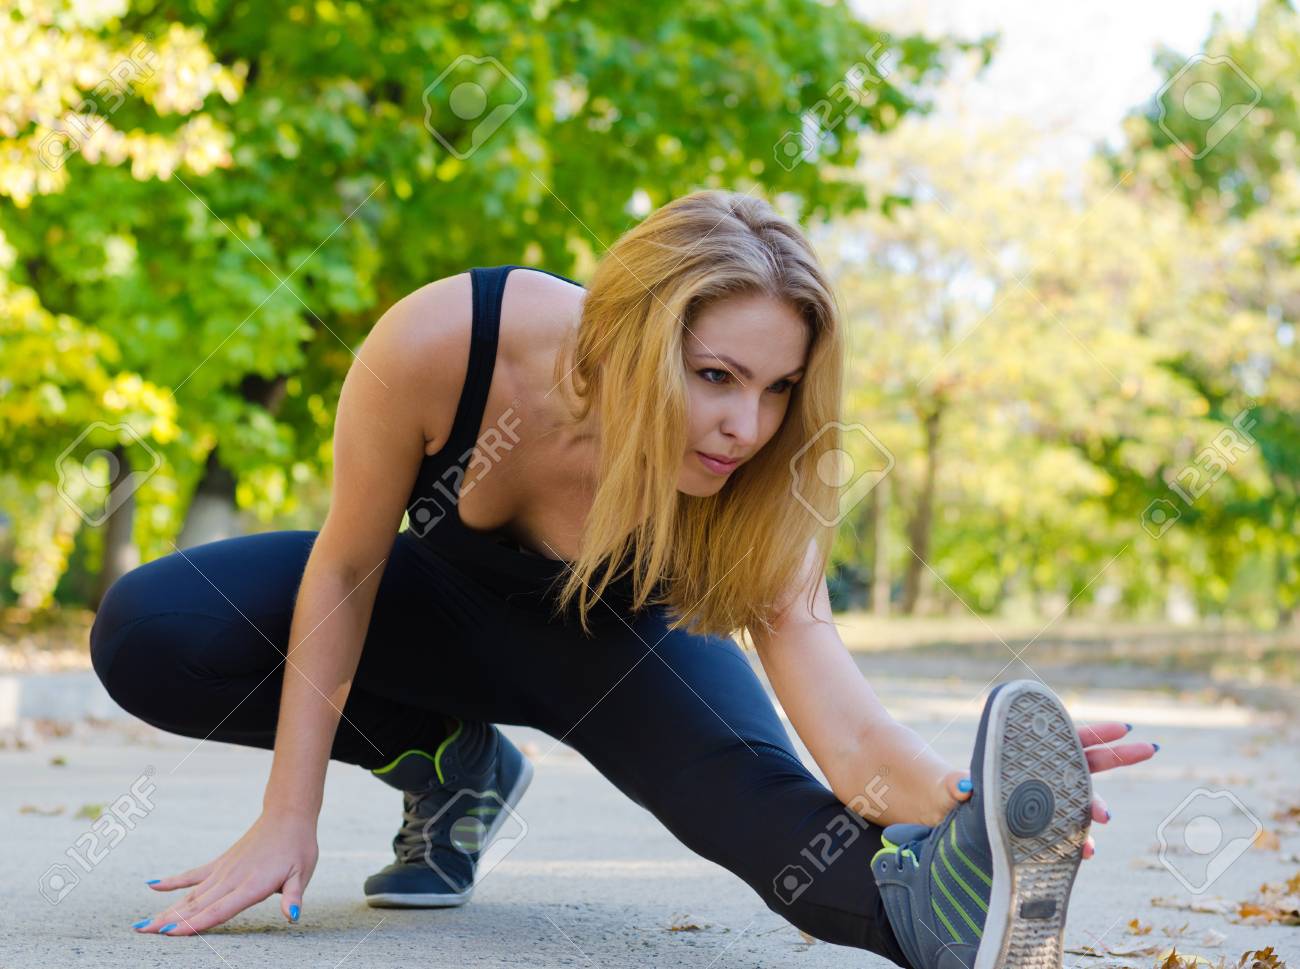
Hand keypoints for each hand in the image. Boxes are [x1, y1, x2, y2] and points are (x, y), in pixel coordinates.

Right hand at [132, 808, 318, 935]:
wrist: (288, 815)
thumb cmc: (298, 847)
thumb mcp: (302, 873)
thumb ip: (293, 897)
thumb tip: (293, 916)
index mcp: (251, 885)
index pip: (218, 910)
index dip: (193, 924)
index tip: (169, 934)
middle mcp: (232, 879)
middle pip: (196, 906)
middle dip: (168, 921)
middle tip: (142, 932)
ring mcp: (223, 870)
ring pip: (190, 894)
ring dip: (166, 909)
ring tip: (142, 923)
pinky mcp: (220, 862)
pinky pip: (193, 875)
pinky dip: (173, 882)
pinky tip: (152, 886)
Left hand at [942, 721, 1156, 860]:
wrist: (941, 815)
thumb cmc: (945, 792)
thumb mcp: (944, 787)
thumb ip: (952, 787)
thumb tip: (961, 788)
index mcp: (1021, 754)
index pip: (1064, 737)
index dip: (1096, 732)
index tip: (1125, 727)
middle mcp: (1037, 774)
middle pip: (1086, 761)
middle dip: (1118, 756)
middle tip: (1150, 750)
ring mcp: (1042, 799)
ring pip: (1080, 799)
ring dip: (1094, 810)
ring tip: (1102, 822)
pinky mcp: (1039, 825)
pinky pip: (1066, 830)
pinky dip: (1079, 840)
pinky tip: (1087, 851)